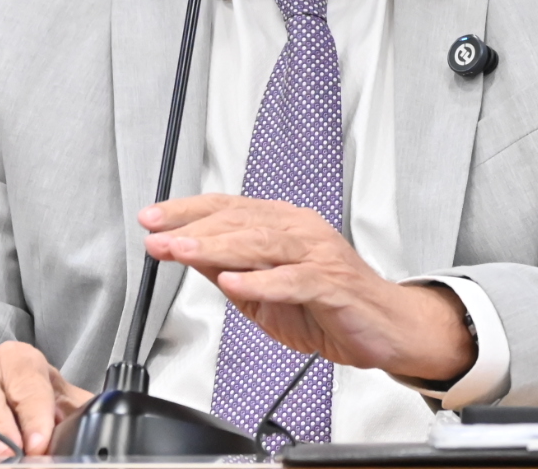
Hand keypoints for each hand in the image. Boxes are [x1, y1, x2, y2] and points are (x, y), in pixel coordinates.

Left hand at [140, 194, 474, 381]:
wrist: (385, 329)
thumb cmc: (330, 307)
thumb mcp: (264, 292)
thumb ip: (230, 269)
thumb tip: (187, 253)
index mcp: (283, 226)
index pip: (228, 208)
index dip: (188, 211)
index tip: (152, 219)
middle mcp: (300, 231)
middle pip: (240, 221)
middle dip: (192, 229)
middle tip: (157, 237)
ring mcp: (318, 254)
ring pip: (262, 242)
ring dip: (217, 247)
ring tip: (182, 252)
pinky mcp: (332, 283)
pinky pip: (292, 280)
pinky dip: (261, 282)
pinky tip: (234, 283)